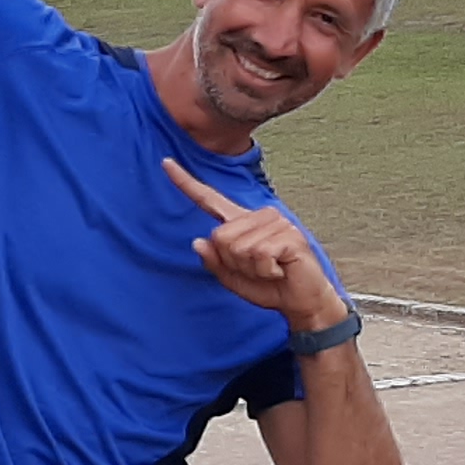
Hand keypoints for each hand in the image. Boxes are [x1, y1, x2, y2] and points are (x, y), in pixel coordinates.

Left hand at [162, 158, 347, 331]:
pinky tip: (279, 269)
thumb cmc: (268, 286)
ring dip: (250, 268)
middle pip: (220, 237)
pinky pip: (258, 254)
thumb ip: (214, 262)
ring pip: (238, 247)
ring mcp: (275, 223)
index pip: (208, 199)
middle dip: (233, 262)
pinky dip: (264, 270)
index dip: (185, 183)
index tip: (164, 162)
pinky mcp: (289, 235)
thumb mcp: (232, 278)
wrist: (300, 301)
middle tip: (257, 269)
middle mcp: (258, 216)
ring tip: (270, 269)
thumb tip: (198, 241)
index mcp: (240, 223)